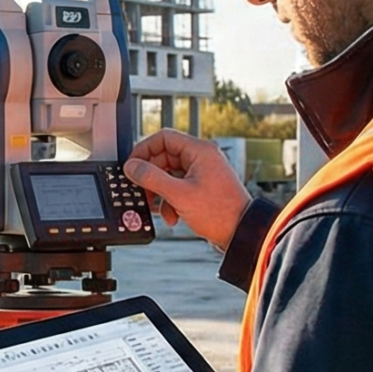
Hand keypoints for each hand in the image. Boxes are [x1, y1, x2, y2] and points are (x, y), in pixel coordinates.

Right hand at [123, 129, 252, 250]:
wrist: (241, 233)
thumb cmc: (220, 212)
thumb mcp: (179, 194)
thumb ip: (151, 178)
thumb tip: (132, 167)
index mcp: (199, 151)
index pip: (163, 138)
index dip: (144, 150)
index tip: (132, 166)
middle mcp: (201, 158)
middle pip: (164, 158)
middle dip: (151, 177)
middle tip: (142, 191)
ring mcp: (202, 173)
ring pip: (169, 175)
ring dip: (160, 193)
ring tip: (159, 207)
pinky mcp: (201, 188)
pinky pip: (177, 187)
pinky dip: (170, 201)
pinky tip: (172, 215)